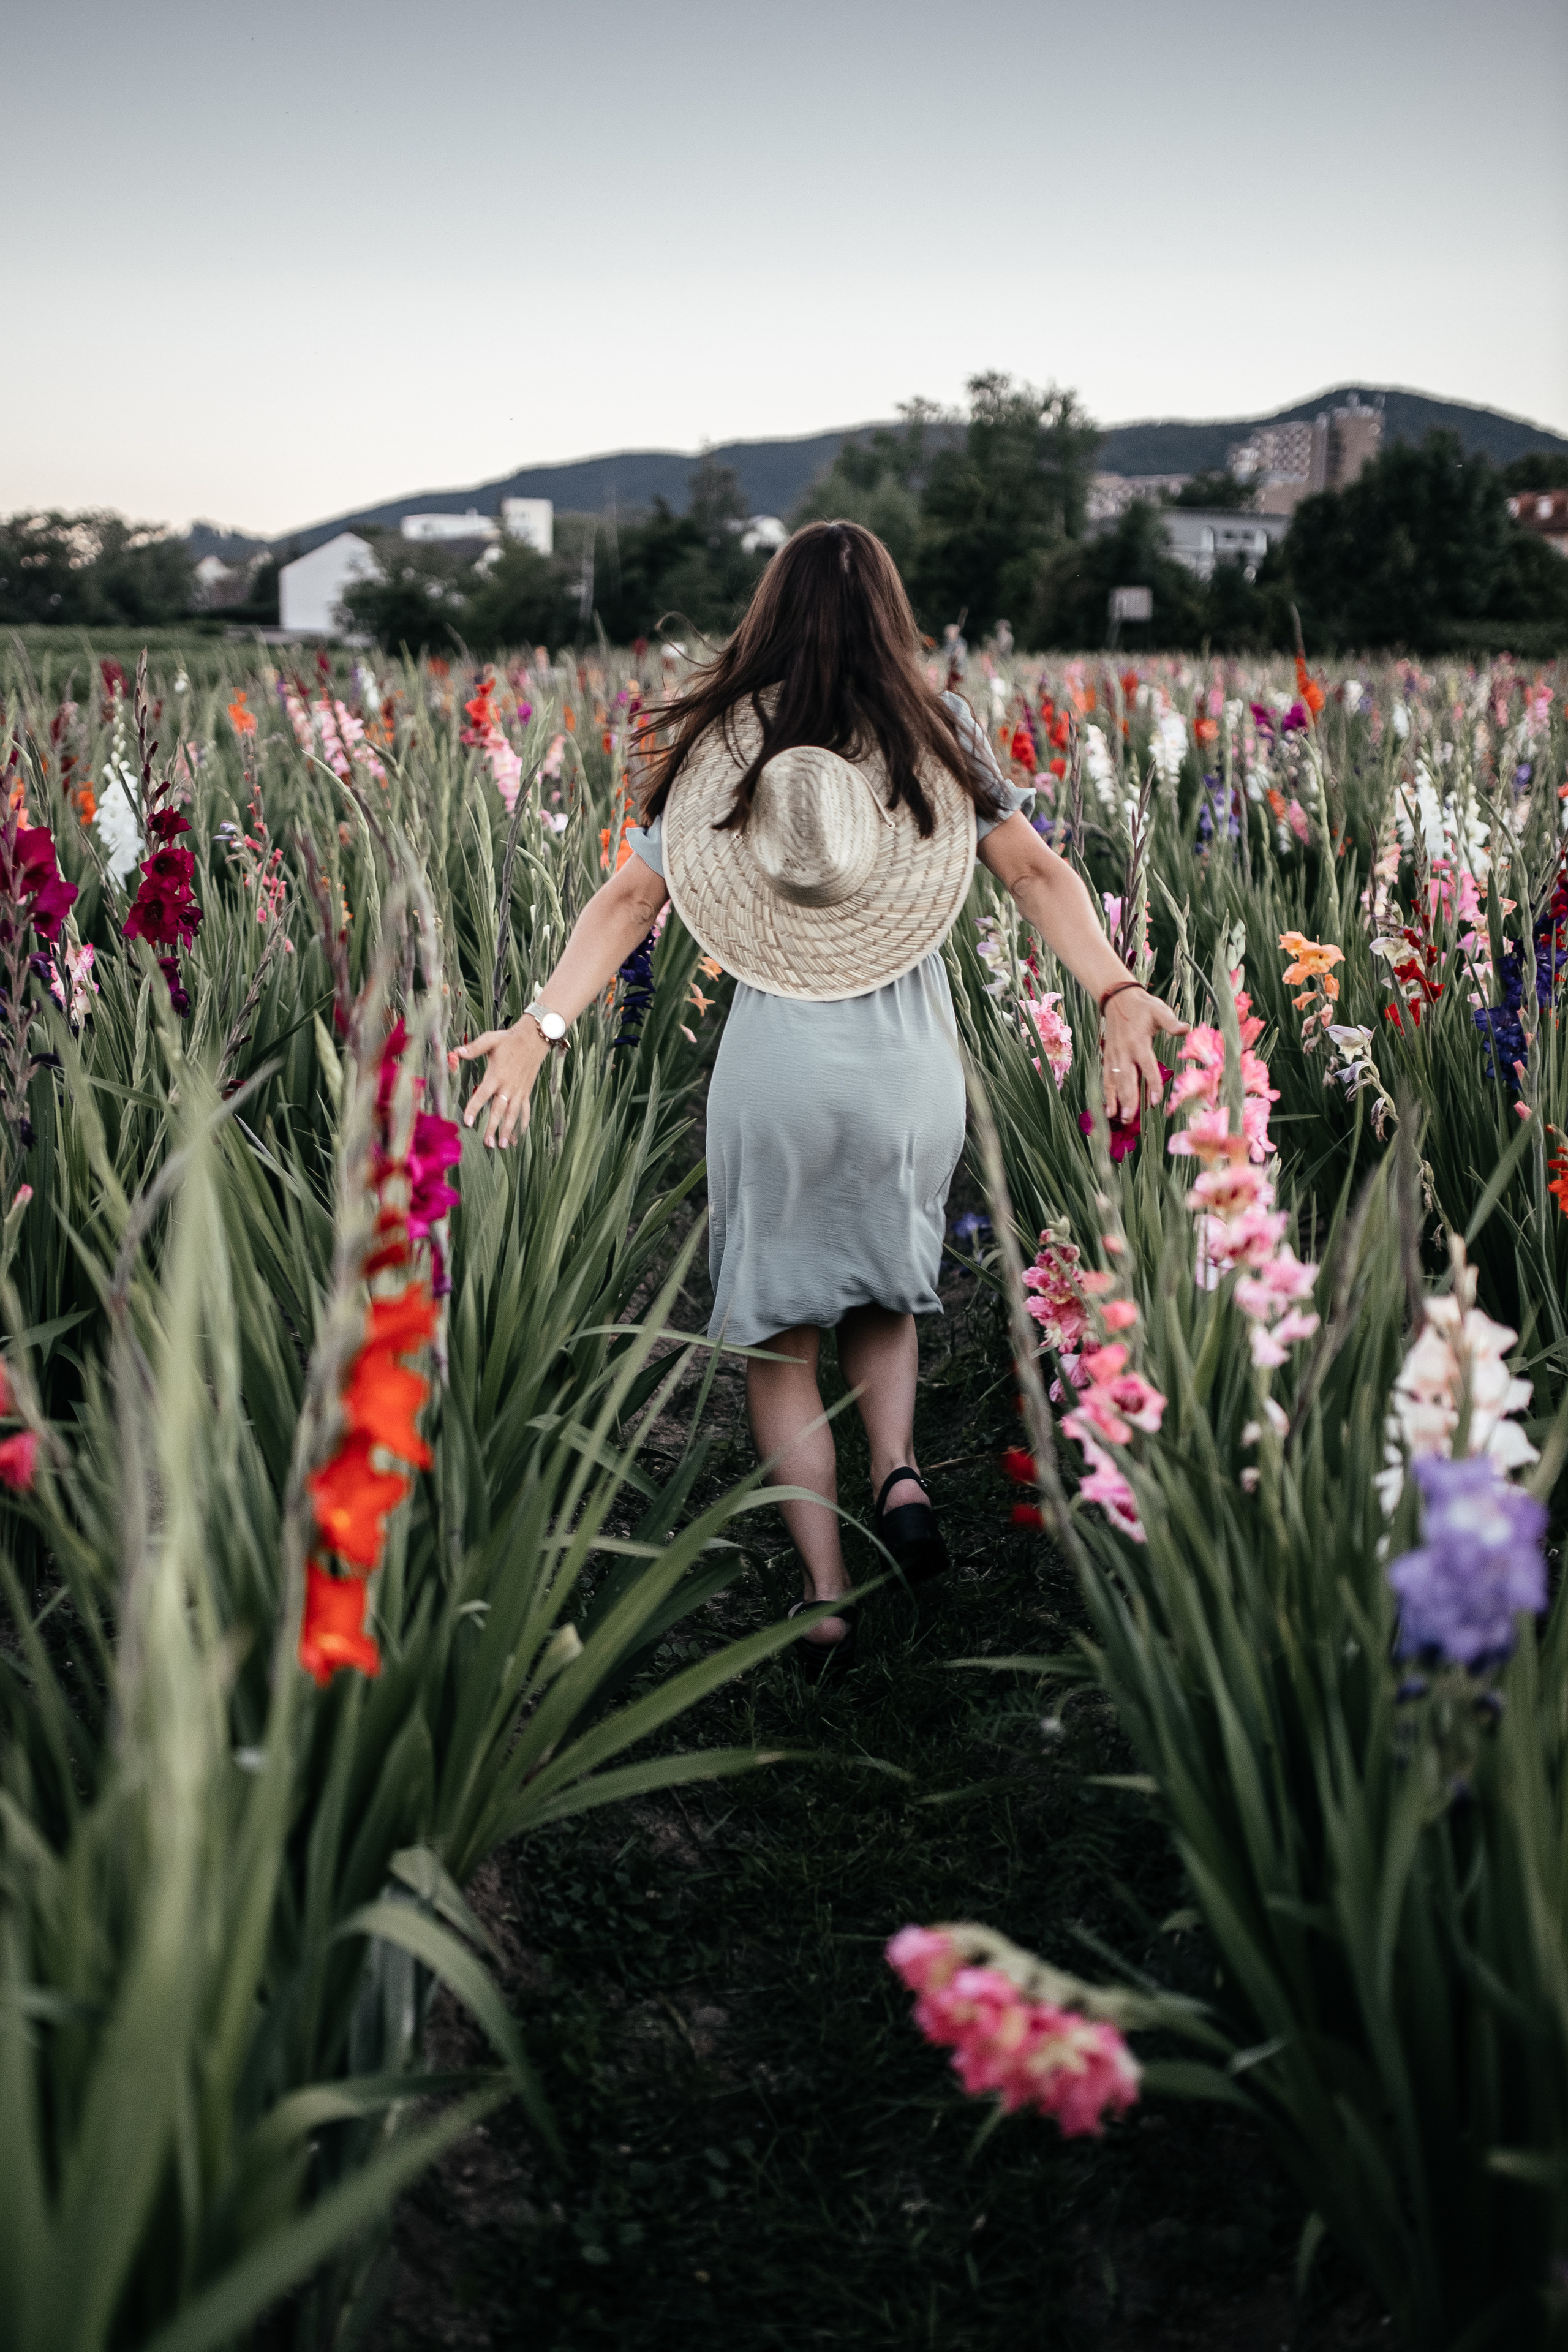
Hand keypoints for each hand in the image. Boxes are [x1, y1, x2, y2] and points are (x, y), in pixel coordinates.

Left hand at [452, 1022, 548, 1148]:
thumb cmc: (509, 1039)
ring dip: (508, 1130)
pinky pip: (525, 1110)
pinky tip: (519, 1135)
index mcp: (496, 1075)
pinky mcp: (526, 1092)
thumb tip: (455, 1052)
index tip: (468, 1122)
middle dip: (492, 1127)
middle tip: (487, 1143)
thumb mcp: (490, 1040)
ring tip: (503, 1145)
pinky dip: (523, 1123)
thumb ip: (473, 1048)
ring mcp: (519, 1091)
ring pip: (513, 1114)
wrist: (534, 1039)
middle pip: (498, 1110)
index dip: (474, 1109)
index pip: (482, 1095)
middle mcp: (508, 1086)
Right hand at [1102, 989, 1188, 1124]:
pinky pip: (1107, 1078)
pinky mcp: (1108, 1057)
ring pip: (1115, 1081)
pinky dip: (1107, 1094)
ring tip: (1120, 1117)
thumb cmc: (1142, 1006)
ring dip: (1117, 1100)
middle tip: (1131, 1117)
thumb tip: (1187, 1029)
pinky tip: (1109, 1110)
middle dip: (1129, 1099)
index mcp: (1138, 1041)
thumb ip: (1171, 1022)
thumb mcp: (1159, 1010)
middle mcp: (1124, 1051)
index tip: (1155, 1101)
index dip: (1151, 1084)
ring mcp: (1114, 1055)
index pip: (1147, 1066)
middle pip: (1127, 1078)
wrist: (1117, 998)